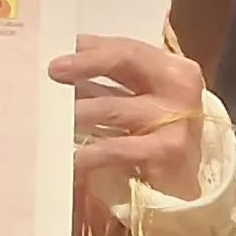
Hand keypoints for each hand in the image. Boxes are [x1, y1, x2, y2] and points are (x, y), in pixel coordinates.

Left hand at [57, 36, 204, 205]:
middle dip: (82, 66)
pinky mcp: (166, 152)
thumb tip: (75, 48)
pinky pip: (114, 148)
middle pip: (123, 63)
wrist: (186, 187)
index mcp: (173, 68)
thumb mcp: (142, 98)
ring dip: (76, 111)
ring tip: (50, 117)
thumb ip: (115, 75)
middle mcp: (179, 88)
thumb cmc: (158, 136)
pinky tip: (69, 157)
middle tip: (50, 75)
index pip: (128, 49)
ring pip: (110, 107)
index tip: (58, 55)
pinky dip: (87, 153)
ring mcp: (174, 120)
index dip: (91, 50)